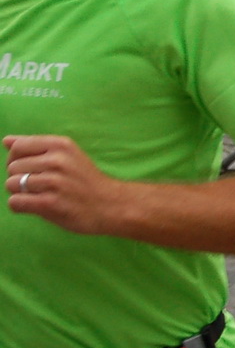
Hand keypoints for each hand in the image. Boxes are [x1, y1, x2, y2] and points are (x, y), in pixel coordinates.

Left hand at [5, 135, 123, 232]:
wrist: (111, 205)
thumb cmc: (86, 180)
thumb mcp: (68, 155)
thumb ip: (37, 147)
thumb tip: (6, 141)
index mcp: (61, 145)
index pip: (17, 147)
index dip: (16, 159)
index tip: (29, 168)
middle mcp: (57, 161)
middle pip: (12, 167)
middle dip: (19, 177)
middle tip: (38, 185)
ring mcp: (53, 182)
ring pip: (11, 184)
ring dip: (20, 192)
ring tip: (38, 195)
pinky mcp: (50, 203)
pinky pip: (15, 202)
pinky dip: (20, 205)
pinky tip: (35, 205)